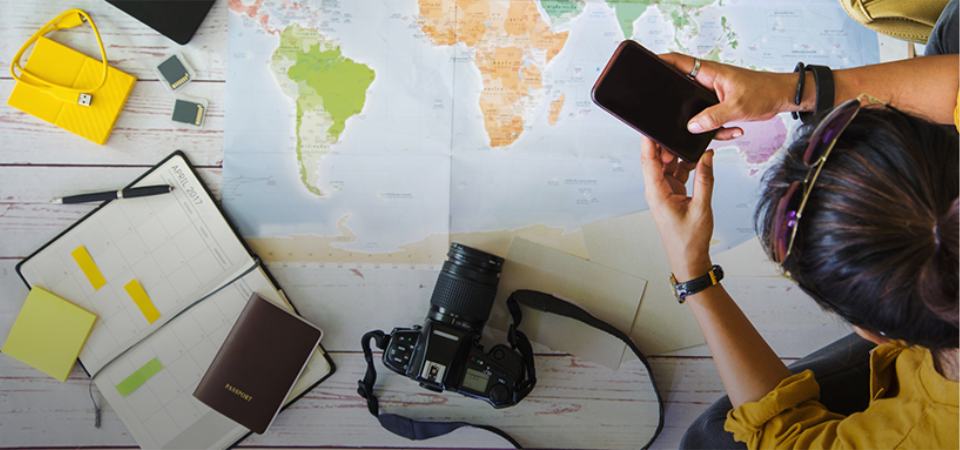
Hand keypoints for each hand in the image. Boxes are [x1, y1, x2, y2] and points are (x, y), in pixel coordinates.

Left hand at [641, 137, 714, 281]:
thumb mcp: (701, 207)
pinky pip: (677, 173)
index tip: (650, 124)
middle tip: (681, 131)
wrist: (689, 258)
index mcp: (657, 193)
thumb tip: (707, 156)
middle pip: (657, 159)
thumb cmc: (689, 240)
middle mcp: (657, 190)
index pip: (649, 161)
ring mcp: (664, 191)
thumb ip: (705, 179)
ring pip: (668, 165)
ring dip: (679, 155)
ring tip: (693, 143)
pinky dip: (686, 165)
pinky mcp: (672, 193)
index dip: (648, 141)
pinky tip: (698, 159)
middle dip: (667, 144)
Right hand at [659, 53, 796, 139]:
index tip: (646, 69)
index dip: (660, 62)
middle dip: (678, 107)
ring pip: (695, 112)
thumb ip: (713, 118)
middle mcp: (707, 82)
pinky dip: (719, 129)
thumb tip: (692, 127)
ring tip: (722, 128)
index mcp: (708, 73)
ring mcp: (712, 95)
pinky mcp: (719, 107)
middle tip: (676, 118)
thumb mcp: (736, 106)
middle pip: (681, 91)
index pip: (677, 62)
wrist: (782, 98)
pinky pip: (709, 121)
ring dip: (705, 124)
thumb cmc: (764, 91)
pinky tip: (734, 129)